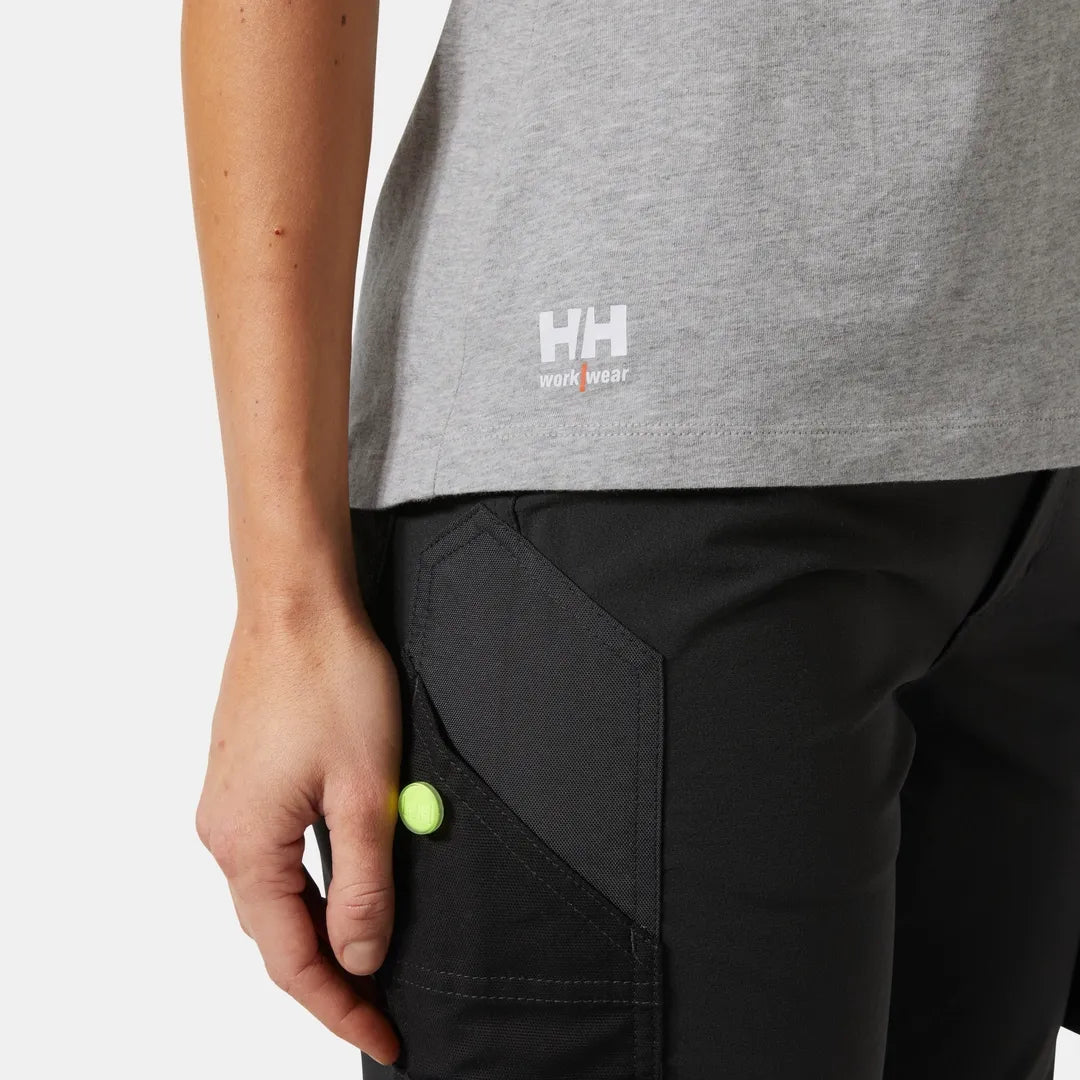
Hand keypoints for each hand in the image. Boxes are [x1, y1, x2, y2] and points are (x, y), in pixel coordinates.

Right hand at [196, 601, 402, 1064]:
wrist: (297, 605)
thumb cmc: (331, 681)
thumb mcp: (364, 793)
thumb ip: (362, 885)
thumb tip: (361, 959)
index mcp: (246, 846)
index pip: (292, 959)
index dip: (339, 1008)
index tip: (384, 1037)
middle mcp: (223, 833)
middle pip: (276, 933)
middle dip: (329, 978)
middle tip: (382, 1008)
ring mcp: (230, 803)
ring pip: (276, 893)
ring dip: (319, 931)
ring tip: (366, 963)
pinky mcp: (246, 778)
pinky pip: (276, 853)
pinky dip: (310, 884)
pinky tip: (340, 887)